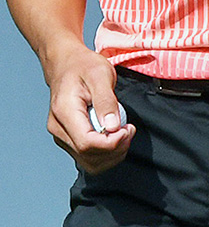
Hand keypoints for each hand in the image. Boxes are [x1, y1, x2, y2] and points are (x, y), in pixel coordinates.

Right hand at [46, 45, 134, 173]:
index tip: (128, 129)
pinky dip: (106, 153)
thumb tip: (113, 127)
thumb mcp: (100, 74)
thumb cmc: (84, 66)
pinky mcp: (69, 138)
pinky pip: (88, 157)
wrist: (67, 64)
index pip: (86, 143)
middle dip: (115, 149)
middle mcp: (58, 129)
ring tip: (125, 133)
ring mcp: (62, 136)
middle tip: (130, 130)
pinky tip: (117, 136)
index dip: (111, 143)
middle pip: (88, 156)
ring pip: (88, 162)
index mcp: (64, 112)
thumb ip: (106, 101)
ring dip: (112, 154)